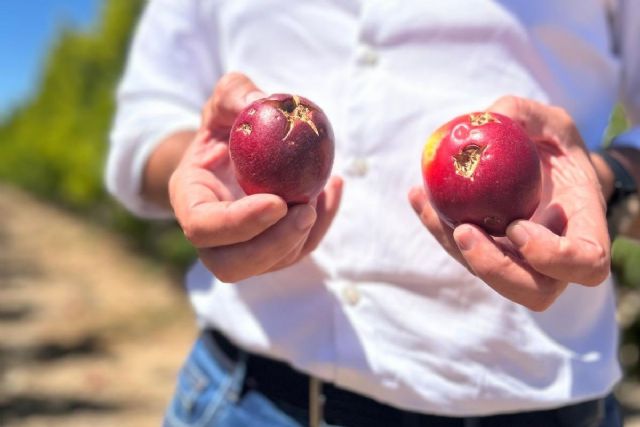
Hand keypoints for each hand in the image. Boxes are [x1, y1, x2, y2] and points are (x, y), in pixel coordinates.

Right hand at [169, 72, 342, 282]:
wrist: (234, 148)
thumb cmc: (227, 123)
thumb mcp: (225, 100)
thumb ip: (235, 94)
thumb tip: (262, 101)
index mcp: (190, 200)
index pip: (203, 227)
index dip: (239, 222)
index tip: (277, 201)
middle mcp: (210, 236)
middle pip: (231, 265)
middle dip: (273, 245)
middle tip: (307, 211)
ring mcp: (240, 248)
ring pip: (269, 266)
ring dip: (304, 236)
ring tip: (323, 189)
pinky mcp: (270, 249)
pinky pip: (296, 251)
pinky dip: (322, 226)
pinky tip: (333, 188)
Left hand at [409, 96, 609, 310]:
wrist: (541, 164)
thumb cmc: (553, 144)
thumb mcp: (549, 121)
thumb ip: (524, 116)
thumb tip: (490, 116)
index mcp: (585, 229)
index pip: (585, 263)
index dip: (553, 257)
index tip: (517, 226)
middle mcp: (556, 259)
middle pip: (535, 291)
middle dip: (495, 268)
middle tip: (462, 229)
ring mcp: (521, 263)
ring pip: (489, 276)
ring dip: (452, 246)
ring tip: (425, 201)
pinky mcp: (488, 254)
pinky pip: (462, 252)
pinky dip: (436, 225)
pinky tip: (417, 195)